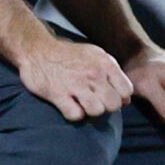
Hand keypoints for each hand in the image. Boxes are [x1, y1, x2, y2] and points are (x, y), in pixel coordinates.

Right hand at [19, 35, 133, 122]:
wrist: (37, 49)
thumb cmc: (70, 55)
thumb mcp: (97, 57)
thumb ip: (113, 76)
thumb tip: (127, 100)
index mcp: (105, 64)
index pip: (126, 91)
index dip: (120, 97)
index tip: (109, 95)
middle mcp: (93, 74)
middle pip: (113, 104)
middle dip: (106, 107)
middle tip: (96, 102)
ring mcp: (75, 85)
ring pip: (97, 111)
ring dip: (90, 111)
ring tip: (83, 105)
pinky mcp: (57, 94)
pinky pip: (75, 115)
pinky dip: (74, 114)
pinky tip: (70, 106)